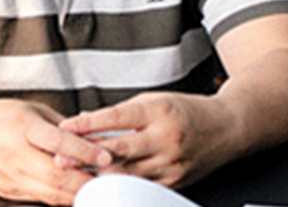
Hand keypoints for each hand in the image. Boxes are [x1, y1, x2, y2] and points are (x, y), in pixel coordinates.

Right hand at [0, 99, 112, 204]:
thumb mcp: (29, 108)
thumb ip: (59, 124)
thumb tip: (91, 135)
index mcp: (21, 126)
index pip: (57, 143)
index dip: (85, 151)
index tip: (107, 155)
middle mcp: (14, 154)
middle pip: (57, 176)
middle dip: (90, 181)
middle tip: (116, 179)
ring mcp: (9, 177)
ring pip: (51, 194)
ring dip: (80, 193)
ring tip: (105, 189)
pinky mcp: (6, 192)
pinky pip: (40, 199)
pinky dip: (62, 198)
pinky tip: (78, 193)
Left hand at [59, 92, 232, 188]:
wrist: (226, 128)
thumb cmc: (186, 110)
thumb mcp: (154, 100)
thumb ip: (122, 113)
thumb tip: (87, 121)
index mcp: (159, 111)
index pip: (116, 117)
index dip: (88, 123)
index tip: (65, 126)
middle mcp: (165, 138)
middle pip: (119, 149)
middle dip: (86, 155)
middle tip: (61, 158)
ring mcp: (172, 163)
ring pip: (128, 173)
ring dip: (98, 174)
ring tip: (74, 174)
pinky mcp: (175, 182)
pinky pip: (142, 186)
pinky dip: (120, 185)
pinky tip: (102, 185)